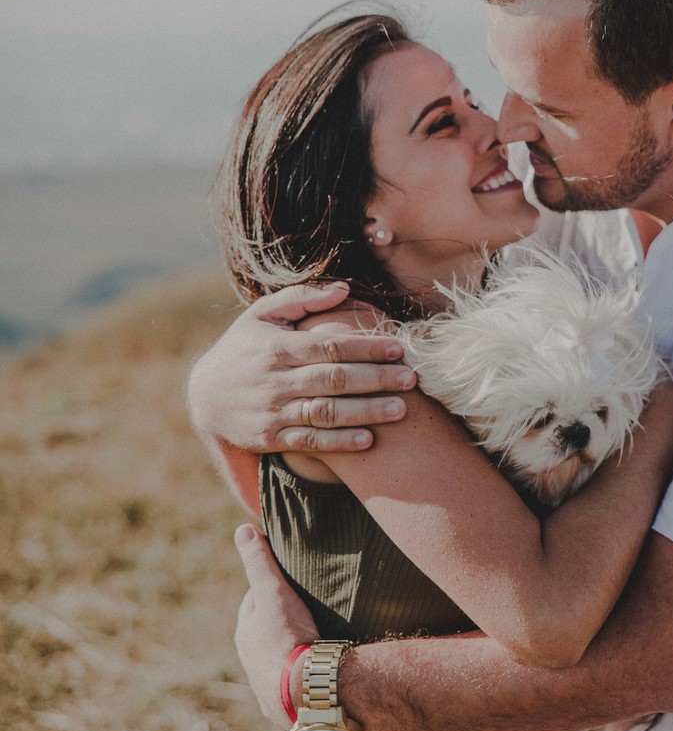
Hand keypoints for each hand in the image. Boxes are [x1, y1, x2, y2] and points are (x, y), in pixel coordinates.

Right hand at [187, 282, 415, 452]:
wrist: (204, 396)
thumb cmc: (243, 348)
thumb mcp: (262, 315)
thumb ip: (302, 297)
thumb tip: (344, 288)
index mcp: (278, 347)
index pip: (331, 346)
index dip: (367, 347)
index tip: (399, 348)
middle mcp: (276, 379)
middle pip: (335, 379)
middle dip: (376, 379)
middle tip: (411, 379)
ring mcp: (274, 411)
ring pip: (327, 412)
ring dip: (366, 412)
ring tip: (400, 410)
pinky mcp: (272, 437)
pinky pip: (311, 441)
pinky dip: (340, 441)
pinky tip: (369, 438)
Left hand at [233, 524, 318, 727]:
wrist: (304, 688)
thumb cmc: (288, 637)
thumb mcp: (274, 593)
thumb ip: (260, 563)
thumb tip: (243, 530)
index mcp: (246, 630)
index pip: (255, 600)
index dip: (272, 588)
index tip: (291, 582)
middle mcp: (250, 657)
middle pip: (265, 628)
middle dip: (281, 618)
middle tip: (306, 608)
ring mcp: (264, 680)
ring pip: (277, 654)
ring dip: (290, 645)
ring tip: (313, 636)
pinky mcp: (282, 700)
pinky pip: (290, 679)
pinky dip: (298, 670)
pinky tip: (312, 667)